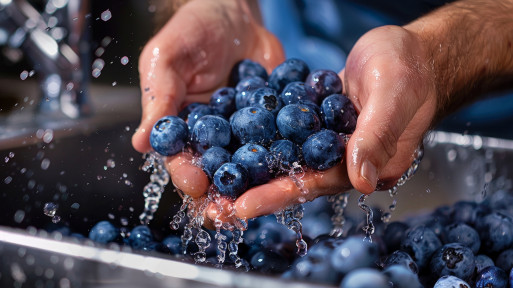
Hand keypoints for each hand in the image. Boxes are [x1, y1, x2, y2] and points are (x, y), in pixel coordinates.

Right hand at [131, 0, 284, 210]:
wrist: (235, 14)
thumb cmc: (193, 30)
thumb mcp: (168, 57)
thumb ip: (159, 96)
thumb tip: (140, 143)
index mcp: (182, 129)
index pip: (180, 159)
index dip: (186, 173)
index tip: (195, 183)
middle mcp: (213, 138)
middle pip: (217, 173)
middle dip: (223, 193)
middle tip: (232, 211)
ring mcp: (245, 133)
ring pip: (251, 165)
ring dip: (257, 184)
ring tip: (266, 197)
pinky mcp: (274, 124)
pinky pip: (282, 142)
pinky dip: (290, 154)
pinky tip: (300, 166)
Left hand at [204, 25, 436, 225]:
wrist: (410, 52)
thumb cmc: (412, 71)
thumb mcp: (396, 96)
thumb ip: (378, 135)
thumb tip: (362, 179)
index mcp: (368, 165)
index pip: (317, 184)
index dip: (280, 194)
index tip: (244, 206)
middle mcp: (345, 160)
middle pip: (294, 178)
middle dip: (255, 191)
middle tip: (216, 204)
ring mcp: (330, 142)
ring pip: (286, 158)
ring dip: (252, 168)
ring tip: (215, 179)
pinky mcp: (318, 122)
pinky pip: (286, 132)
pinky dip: (261, 138)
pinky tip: (231, 140)